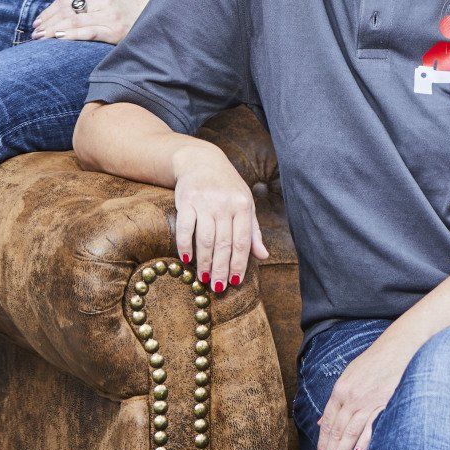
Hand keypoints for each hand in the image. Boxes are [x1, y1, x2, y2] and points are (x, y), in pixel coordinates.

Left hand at [31, 0, 147, 44]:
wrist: (151, 16)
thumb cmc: (123, 10)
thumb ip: (84, 3)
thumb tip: (54, 15)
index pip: (65, 0)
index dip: (48, 12)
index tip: (37, 22)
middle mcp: (103, 0)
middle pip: (67, 11)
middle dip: (48, 23)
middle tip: (35, 33)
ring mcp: (109, 16)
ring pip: (74, 21)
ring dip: (54, 30)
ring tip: (42, 38)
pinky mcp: (114, 31)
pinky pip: (88, 32)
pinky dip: (71, 35)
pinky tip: (59, 38)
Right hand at [172, 142, 268, 293]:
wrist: (201, 161)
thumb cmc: (227, 187)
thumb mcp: (245, 204)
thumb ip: (253, 231)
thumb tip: (264, 255)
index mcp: (243, 206)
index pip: (242, 241)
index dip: (239, 263)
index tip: (235, 282)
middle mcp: (225, 204)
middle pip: (224, 243)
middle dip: (221, 268)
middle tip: (217, 287)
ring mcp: (205, 202)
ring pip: (206, 238)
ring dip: (204, 262)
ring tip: (203, 278)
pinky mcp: (186, 200)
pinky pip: (185, 227)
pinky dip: (185, 245)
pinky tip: (186, 259)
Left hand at [315, 332, 419, 449]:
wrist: (400, 346)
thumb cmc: (376, 360)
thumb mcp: (350, 375)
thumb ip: (337, 400)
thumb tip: (323, 422)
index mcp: (340, 389)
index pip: (328, 422)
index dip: (323, 442)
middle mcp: (351, 396)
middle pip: (337, 431)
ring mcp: (368, 401)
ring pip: (350, 433)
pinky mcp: (385, 403)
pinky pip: (371, 427)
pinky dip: (364, 442)